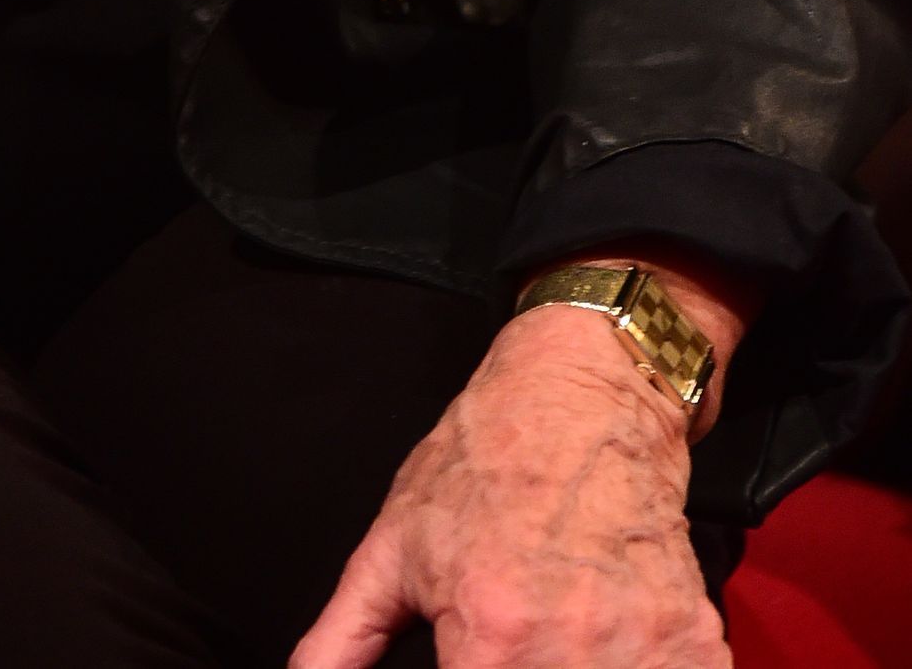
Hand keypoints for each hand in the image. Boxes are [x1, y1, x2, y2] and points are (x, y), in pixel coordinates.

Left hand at [292, 301, 730, 668]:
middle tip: (507, 650)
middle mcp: (570, 653)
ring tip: (551, 645)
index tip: (469, 662)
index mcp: (490, 637)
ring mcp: (643, 653)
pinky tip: (607, 650)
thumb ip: (342, 637)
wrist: (586, 397)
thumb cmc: (485, 465)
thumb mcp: (393, 545)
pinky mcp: (696, 645)